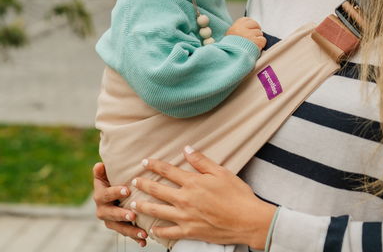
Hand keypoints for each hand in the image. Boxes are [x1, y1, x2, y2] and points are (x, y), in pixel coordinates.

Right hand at [93, 162, 147, 246]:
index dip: (115, 192)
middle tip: (132, 215)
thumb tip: (99, 165)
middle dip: (121, 215)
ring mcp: (110, 221)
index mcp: (100, 196)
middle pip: (111, 214)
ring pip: (119, 228)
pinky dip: (135, 239)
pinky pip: (126, 234)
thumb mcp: (105, 174)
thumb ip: (101, 171)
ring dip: (131, 231)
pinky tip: (144, 242)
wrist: (112, 192)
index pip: (106, 194)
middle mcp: (103, 210)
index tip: (127, 190)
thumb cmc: (111, 179)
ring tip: (143, 233)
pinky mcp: (119, 227)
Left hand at [130, 147, 276, 248]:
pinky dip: (158, 231)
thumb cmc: (237, 195)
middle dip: (143, 184)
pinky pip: (169, 232)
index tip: (144, 162)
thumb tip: (186, 149)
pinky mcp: (190, 232)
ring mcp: (185, 217)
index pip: (167, 171)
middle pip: (157, 190)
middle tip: (133, 181)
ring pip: (157, 211)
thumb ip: (201, 161)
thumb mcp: (221, 172)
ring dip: (143, 206)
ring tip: (134, 203)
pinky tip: (152, 230)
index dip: (154, 165)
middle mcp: (185, 199)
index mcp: (192, 182)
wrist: (248, 221)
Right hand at [226, 17, 266, 49]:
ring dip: (258, 38)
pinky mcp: (256, 42)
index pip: (248, 19)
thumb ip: (239, 29)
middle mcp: (242, 28)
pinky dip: (261, 44)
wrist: (231, 58)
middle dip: (256, 30)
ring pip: (260, 33)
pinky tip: (255, 47)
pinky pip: (263, 40)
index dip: (250, 25)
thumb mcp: (231, 34)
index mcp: (236, 26)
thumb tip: (249, 26)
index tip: (249, 30)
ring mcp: (249, 35)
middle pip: (255, 24)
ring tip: (251, 45)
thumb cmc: (231, 47)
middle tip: (252, 38)